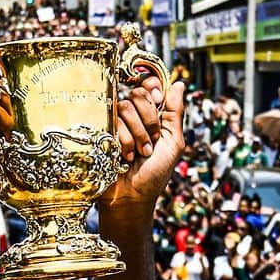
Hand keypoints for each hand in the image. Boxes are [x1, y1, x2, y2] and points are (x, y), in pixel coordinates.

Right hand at [101, 78, 185, 214]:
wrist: (133, 196)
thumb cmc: (155, 173)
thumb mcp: (173, 142)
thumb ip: (175, 113)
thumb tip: (178, 83)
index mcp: (152, 113)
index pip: (149, 83)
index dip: (153, 86)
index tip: (159, 101)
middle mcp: (133, 114)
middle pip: (138, 93)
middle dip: (150, 120)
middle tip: (152, 142)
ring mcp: (115, 123)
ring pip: (125, 107)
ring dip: (138, 135)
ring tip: (140, 153)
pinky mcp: (101, 132)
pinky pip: (114, 122)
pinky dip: (125, 142)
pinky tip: (125, 157)